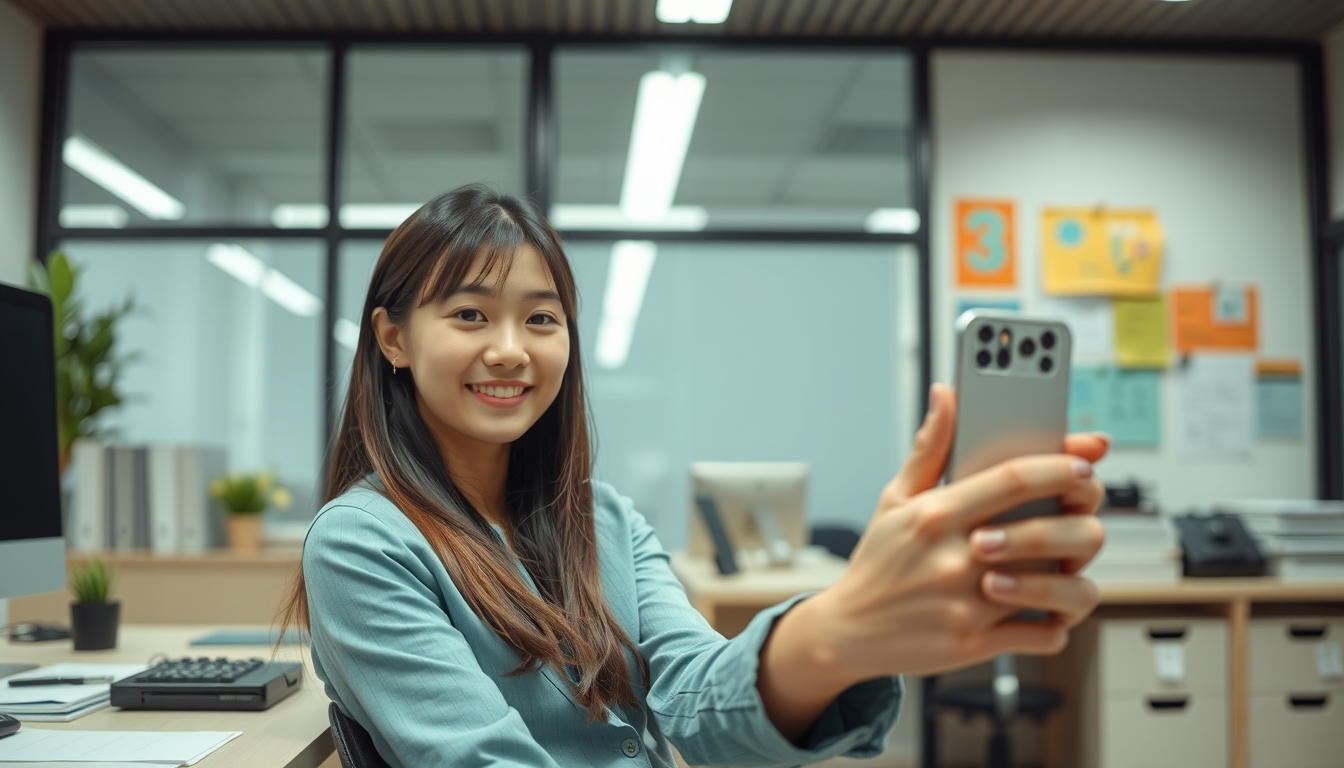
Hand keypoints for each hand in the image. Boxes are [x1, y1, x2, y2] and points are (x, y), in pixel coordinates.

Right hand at [756, 383, 1107, 739]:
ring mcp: (965, 604)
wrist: (848, 631)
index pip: (1011, 479)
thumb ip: (929, 448)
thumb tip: (947, 395)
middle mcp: (953, 558)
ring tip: (1070, 567)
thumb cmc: (878, 563)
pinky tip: (1050, 610)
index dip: (1057, 466)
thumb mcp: (894, 499)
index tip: (1084, 462)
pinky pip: (1043, 635)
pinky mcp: (973, 644)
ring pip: (1055, 589)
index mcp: (935, 515)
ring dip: (1074, 576)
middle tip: (1087, 518)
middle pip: (1045, 533)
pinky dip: (1058, 624)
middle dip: (1081, 522)